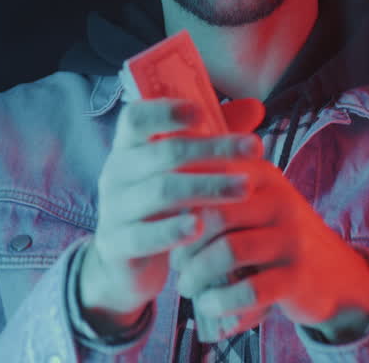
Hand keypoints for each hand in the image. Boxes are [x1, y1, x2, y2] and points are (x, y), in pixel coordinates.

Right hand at [79, 98, 263, 334]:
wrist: (125, 263)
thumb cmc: (161, 205)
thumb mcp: (183, 170)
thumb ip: (214, 136)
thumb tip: (255, 107)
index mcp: (128, 147)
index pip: (135, 118)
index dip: (165, 111)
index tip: (201, 113)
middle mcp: (116, 172)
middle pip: (164, 153)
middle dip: (213, 148)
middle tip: (255, 149)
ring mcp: (113, 209)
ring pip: (160, 191)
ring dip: (207, 187)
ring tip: (245, 188)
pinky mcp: (116, 245)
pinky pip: (144, 235)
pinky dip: (171, 231)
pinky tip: (199, 227)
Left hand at [170, 153, 368, 343]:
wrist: (333, 273)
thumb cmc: (275, 236)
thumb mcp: (252, 202)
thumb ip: (214, 188)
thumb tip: (156, 188)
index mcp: (260, 173)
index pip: (207, 175)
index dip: (176, 202)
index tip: (160, 223)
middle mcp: (278, 199)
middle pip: (213, 214)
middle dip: (184, 243)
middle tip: (174, 263)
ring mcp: (291, 238)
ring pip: (228, 252)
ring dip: (197, 275)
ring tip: (187, 286)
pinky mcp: (297, 277)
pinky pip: (250, 290)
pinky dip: (221, 302)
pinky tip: (209, 306)